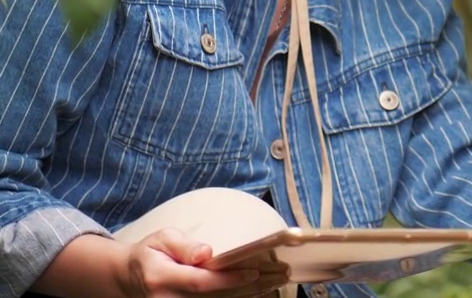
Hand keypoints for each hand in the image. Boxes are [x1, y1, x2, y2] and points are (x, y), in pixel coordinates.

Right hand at [119, 228, 288, 297]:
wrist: (131, 278)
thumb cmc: (151, 253)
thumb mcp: (161, 239)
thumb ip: (184, 246)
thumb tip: (206, 252)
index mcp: (160, 278)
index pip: (200, 282)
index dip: (228, 280)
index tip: (255, 272)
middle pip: (215, 297)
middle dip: (251, 287)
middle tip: (280, 274)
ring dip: (250, 295)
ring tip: (277, 281)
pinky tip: (260, 292)